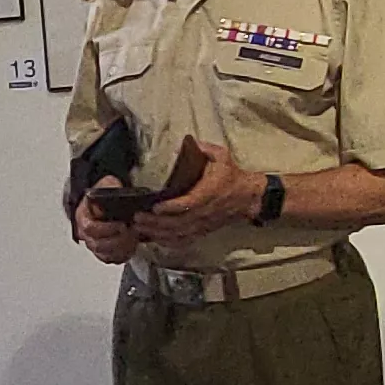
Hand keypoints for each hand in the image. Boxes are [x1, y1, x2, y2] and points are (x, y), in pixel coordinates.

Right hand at [72, 192, 144, 264]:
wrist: (105, 203)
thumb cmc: (104, 196)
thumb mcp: (107, 184)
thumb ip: (111, 186)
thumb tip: (116, 191)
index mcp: (83, 217)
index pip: (90, 228)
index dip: (107, 229)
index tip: (122, 225)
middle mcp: (86, 234)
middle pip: (98, 244)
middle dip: (118, 240)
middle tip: (131, 232)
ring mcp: (94, 244)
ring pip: (105, 254)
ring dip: (122, 248)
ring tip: (133, 237)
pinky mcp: (104, 252)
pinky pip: (112, 259)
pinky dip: (123, 254)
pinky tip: (131, 245)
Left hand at [128, 139, 259, 244]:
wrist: (248, 197)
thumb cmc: (231, 176)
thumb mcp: (221, 156)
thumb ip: (204, 148)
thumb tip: (188, 142)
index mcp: (208, 193)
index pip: (187, 204)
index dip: (170, 207)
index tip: (154, 206)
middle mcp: (204, 212)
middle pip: (177, 223)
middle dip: (155, 222)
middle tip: (137, 217)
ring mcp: (203, 224)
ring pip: (178, 234)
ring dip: (158, 233)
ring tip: (139, 227)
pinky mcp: (202, 231)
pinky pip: (184, 240)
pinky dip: (168, 241)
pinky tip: (154, 238)